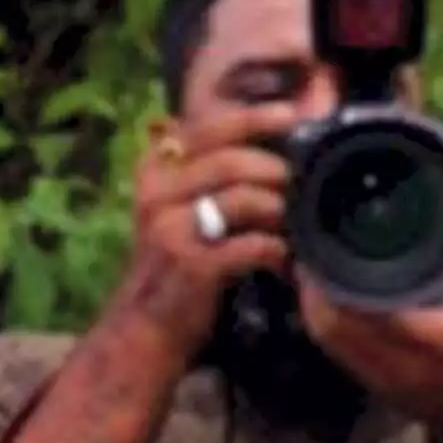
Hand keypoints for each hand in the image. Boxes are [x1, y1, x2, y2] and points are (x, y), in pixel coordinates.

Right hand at [108, 105, 298, 362]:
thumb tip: (247, 133)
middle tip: (298, 184)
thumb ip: (199, 168)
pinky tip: (282, 260)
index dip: (252, 118)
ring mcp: (172, 229)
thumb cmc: (171, 262)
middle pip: (231, 160)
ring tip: (292, 224)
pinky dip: (276, 250)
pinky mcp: (193, 264)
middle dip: (275, 170)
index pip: (206, 128)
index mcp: (155, 170)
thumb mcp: (171, 207)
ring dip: (279, 209)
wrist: (145, 327)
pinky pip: (252, 244)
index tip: (289, 115)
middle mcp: (158, 193)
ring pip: (244, 198)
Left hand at [303, 233, 442, 431]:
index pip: (374, 307)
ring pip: (327, 338)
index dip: (343, 277)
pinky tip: (323, 298)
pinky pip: (334, 351)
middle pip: (335, 324)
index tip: (334, 242)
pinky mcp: (372, 386)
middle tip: (313, 251)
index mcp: (437, 338)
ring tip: (312, 269)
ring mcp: (381, 378)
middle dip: (317, 287)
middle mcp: (401, 362)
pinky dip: (323, 323)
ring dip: (314, 304)